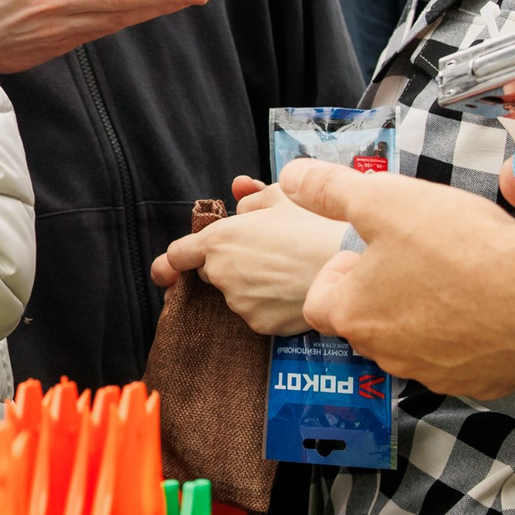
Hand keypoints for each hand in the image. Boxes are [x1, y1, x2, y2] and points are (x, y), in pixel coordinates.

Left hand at [156, 175, 342, 335]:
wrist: (349, 261)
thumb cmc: (314, 222)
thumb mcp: (282, 195)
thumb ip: (252, 195)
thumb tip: (238, 190)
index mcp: (219, 240)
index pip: (178, 255)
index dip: (171, 262)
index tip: (166, 271)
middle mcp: (222, 274)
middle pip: (213, 273)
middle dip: (230, 265)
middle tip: (265, 252)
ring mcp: (240, 303)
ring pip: (237, 295)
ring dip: (251, 285)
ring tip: (287, 269)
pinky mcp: (260, 325)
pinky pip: (258, 313)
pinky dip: (270, 305)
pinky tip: (293, 289)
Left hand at [286, 158, 514, 397]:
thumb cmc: (460, 246)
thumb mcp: (384, 200)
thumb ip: (330, 189)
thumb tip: (293, 177)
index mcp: (356, 315)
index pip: (319, 305)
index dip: (338, 275)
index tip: (367, 253)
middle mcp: (388, 354)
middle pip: (368, 324)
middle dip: (382, 292)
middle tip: (415, 257)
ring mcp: (436, 374)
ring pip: (413, 343)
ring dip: (423, 314)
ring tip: (455, 275)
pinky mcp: (480, 382)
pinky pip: (461, 359)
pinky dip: (466, 336)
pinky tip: (488, 304)